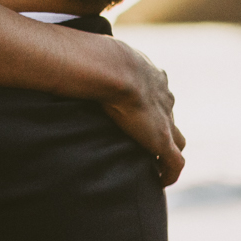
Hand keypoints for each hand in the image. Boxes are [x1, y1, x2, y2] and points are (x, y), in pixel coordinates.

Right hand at [100, 39, 185, 185]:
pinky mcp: (163, 139)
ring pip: (177, 140)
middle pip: (169, 116)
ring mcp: (166, 119)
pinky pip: (175, 163)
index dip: (149, 108)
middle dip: (160, 129)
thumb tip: (63, 62)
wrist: (115, 70)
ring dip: (167, 152)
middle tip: (145, 143)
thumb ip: (89, 63)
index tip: (137, 117)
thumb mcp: (97, 57)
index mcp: (152, 77)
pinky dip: (170, 173)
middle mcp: (164, 97)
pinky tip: (161, 182)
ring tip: (154, 165)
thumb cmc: (100, 61)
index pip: (157, 94)